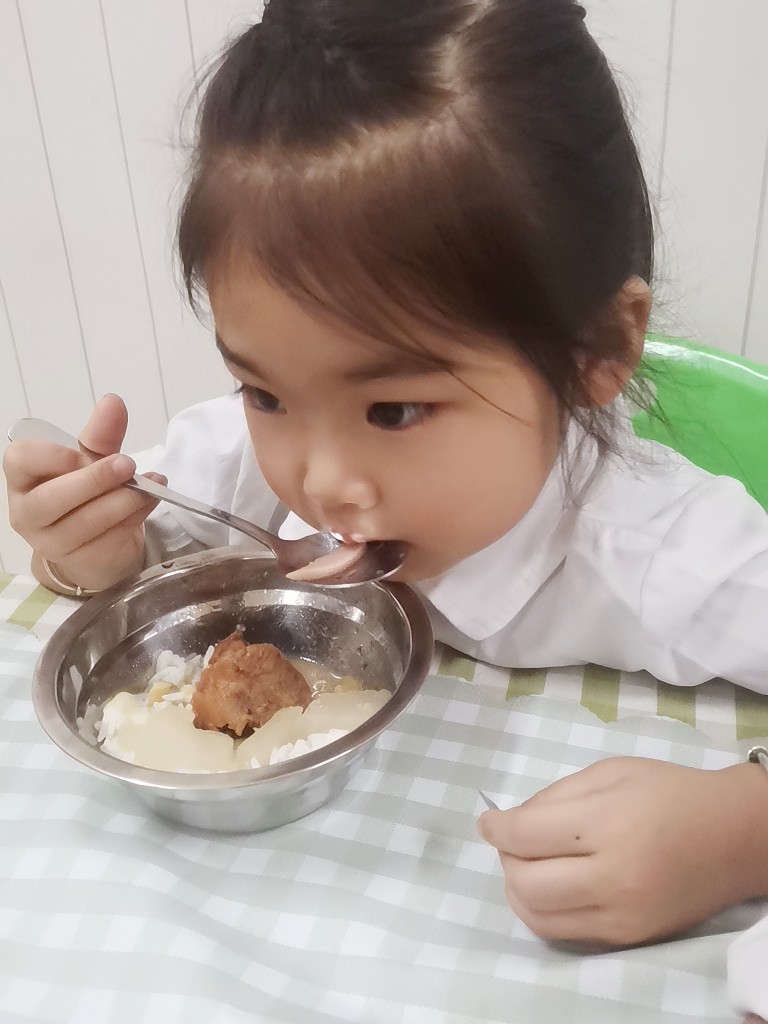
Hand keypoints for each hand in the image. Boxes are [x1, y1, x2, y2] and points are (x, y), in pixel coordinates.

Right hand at [4, 395, 163, 591]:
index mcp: (23, 479)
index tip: (82, 454)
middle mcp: (28, 513)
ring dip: (123, 501)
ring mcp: (52, 543)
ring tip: (150, 486)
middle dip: (93, 480)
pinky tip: (149, 503)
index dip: (52, 457)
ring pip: (84, 522)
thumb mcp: (92, 461)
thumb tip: (113, 401)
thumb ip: (101, 435)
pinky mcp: (82, 562)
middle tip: (128, 465)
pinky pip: (108, 540)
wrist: (95, 545)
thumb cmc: (85, 494)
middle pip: (51, 499)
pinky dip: (134, 519)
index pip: (20, 461)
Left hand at [478, 757, 767, 946]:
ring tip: (526, 866)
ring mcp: (621, 914)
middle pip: (525, 882)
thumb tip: (512, 821)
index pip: (526, 836)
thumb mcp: (610, 772)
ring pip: (538, 917)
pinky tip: (551, 887)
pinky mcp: (629, 938)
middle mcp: (613, 876)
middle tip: (509, 843)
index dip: (496, 829)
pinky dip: (544, 912)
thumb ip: (556, 795)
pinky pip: (566, 933)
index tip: (488, 822)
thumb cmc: (669, 793)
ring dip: (518, 890)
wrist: (732, 836)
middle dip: (505, 860)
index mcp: (607, 823)